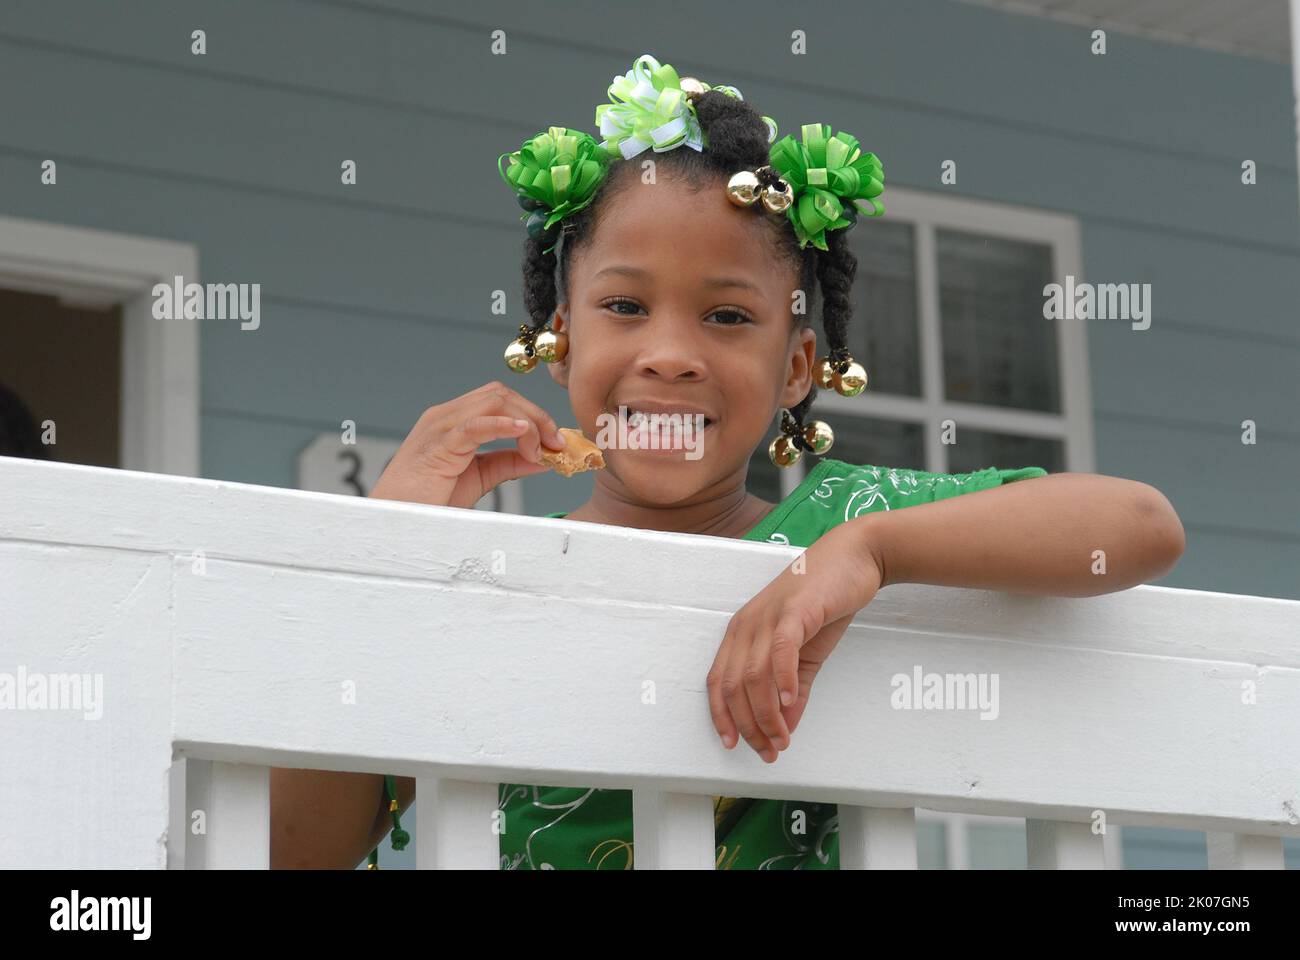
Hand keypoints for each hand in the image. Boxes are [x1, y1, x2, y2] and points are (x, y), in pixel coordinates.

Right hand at [369, 381, 566, 508]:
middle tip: (557, 445)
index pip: (500, 399)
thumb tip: (544, 457)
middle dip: (536, 415)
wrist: (396, 522)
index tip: (556, 442)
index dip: (533, 415)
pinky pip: (474, 425)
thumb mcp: (479, 477)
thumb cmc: (428, 502)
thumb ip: (508, 463)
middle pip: (501, 394)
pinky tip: (523, 434)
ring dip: (527, 423)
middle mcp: (445, 416)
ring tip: (541, 450)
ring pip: (494, 402)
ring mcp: (440, 427)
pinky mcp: (438, 446)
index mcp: (454, 420)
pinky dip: (502, 425)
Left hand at [706, 518, 883, 762]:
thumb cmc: (825, 605)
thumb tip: (784, 729)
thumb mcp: (805, 656)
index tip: (734, 746)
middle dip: (749, 726)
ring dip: (767, 714)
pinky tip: (792, 704)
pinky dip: (783, 681)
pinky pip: (780, 651)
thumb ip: (794, 692)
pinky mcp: (794, 611)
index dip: (722, 717)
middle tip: (770, 751)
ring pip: (754, 676)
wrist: (854, 559)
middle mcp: (746, 625)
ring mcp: (767, 616)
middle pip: (734, 686)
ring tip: (782, 738)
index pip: (718, 682)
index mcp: (741, 634)